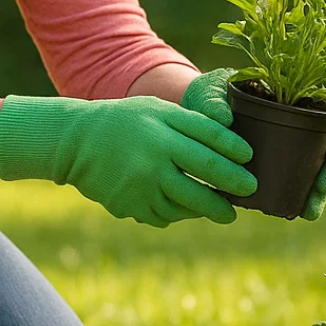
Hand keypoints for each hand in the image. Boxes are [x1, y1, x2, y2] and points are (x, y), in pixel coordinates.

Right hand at [0, 94, 256, 227]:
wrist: (74, 142)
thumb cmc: (124, 121)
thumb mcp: (155, 110)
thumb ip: (192, 124)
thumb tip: (233, 146)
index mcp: (162, 129)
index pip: (211, 142)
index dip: (235, 152)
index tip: (249, 158)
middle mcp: (154, 158)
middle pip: (207, 178)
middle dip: (234, 187)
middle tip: (250, 191)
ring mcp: (142, 185)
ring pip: (189, 204)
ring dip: (210, 208)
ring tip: (223, 210)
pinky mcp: (130, 206)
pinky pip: (164, 216)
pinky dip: (178, 213)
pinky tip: (183, 208)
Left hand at [181, 69, 325, 221]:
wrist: (195, 115)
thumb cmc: (209, 95)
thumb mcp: (210, 91)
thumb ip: (214, 102)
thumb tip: (224, 120)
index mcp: (291, 100)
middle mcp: (296, 127)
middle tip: (325, 185)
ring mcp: (287, 151)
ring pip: (315, 173)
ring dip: (318, 193)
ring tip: (311, 210)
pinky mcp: (272, 171)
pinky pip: (293, 188)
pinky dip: (300, 202)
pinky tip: (299, 214)